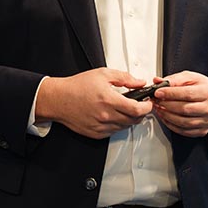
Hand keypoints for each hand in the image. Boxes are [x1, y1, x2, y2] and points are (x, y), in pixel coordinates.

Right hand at [34, 68, 153, 138]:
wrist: (59, 99)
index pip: (137, 109)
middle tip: (140, 105)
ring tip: (126, 109)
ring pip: (125, 126)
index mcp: (109, 100)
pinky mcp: (96, 133)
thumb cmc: (77, 86)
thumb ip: (124, 78)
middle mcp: (106, 116)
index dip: (147, 107)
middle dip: (141, 113)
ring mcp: (101, 127)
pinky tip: (114, 115)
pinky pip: (114, 131)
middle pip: (134, 120)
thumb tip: (139, 82)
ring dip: (130, 119)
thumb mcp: (103, 74)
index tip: (148, 103)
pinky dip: (118, 124)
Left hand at [151, 71, 207, 137]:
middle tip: (156, 101)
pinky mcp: (202, 130)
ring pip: (183, 122)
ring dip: (167, 116)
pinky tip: (165, 117)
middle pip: (184, 109)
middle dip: (166, 105)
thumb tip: (158, 81)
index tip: (158, 92)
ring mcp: (207, 121)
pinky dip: (171, 125)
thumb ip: (174, 79)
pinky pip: (184, 131)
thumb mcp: (190, 77)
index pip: (187, 94)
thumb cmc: (201, 87)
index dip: (170, 94)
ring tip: (159, 108)